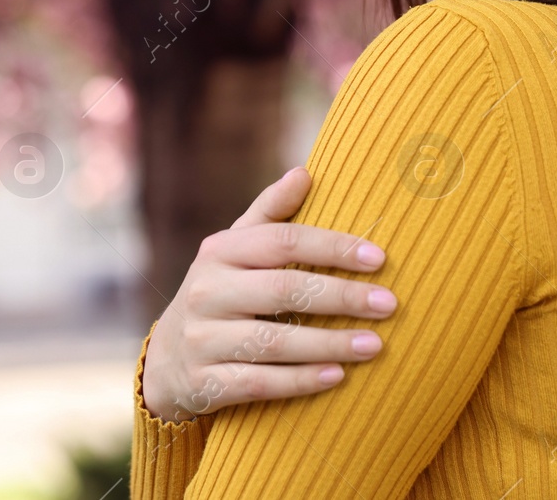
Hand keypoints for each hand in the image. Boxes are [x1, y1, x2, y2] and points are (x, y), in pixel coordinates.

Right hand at [140, 166, 397, 421]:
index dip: (332, 247)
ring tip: (375, 344)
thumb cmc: (220, 291)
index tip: (379, 258)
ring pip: (274, 342)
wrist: (168, 359)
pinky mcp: (205, 382)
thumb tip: (305, 172)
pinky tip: (338, 377)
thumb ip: (270, 212)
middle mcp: (207, 291)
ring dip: (329, 344)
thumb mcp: (234, 248)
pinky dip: (300, 381)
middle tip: (388, 303)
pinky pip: (259, 383)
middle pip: (283, 290)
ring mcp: (203, 339)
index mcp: (220, 251)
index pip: (283, 241)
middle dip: (341, 296)